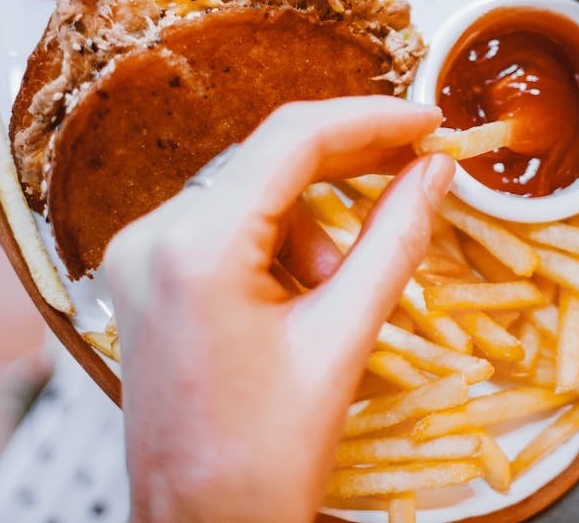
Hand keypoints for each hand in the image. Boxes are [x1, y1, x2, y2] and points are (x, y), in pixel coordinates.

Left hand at [103, 96, 454, 521]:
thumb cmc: (264, 459)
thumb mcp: (343, 339)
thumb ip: (394, 239)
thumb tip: (436, 170)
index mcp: (194, 249)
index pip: (292, 140)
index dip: (372, 120)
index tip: (431, 121)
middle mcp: (152, 236)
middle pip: (271, 159)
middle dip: (351, 163)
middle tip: (422, 164)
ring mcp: (142, 255)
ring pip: (256, 193)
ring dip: (315, 224)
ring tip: (340, 293)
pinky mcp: (149, 275)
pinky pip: (231, 225)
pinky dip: (282, 244)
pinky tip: (305, 298)